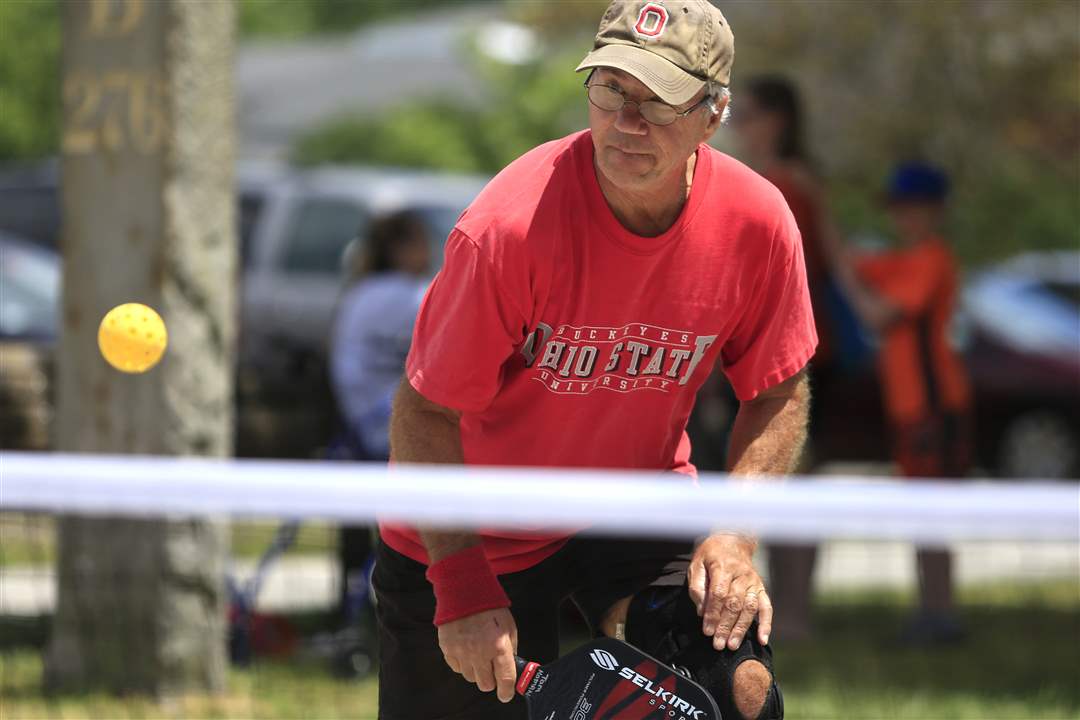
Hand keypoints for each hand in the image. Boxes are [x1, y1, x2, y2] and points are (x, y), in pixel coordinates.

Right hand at [437, 607, 518, 702]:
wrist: (464, 590)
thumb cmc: (489, 606)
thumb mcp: (509, 625)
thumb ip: (510, 648)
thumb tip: (510, 664)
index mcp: (498, 645)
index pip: (504, 678)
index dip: (507, 691)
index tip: (506, 694)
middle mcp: (479, 652)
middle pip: (485, 684)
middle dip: (491, 680)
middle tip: (492, 670)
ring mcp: (462, 652)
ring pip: (470, 677)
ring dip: (476, 671)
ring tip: (478, 654)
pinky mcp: (448, 649)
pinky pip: (457, 668)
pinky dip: (463, 663)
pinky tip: (466, 650)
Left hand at [688, 534, 771, 650]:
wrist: (733, 541)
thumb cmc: (711, 555)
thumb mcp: (697, 564)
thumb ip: (697, 587)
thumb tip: (702, 611)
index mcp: (723, 566)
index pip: (719, 594)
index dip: (713, 614)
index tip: (707, 631)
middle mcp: (741, 575)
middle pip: (734, 603)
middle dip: (726, 626)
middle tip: (718, 644)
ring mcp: (753, 582)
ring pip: (749, 608)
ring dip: (741, 628)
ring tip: (732, 645)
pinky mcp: (761, 588)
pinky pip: (766, 607)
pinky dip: (766, 624)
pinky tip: (762, 639)